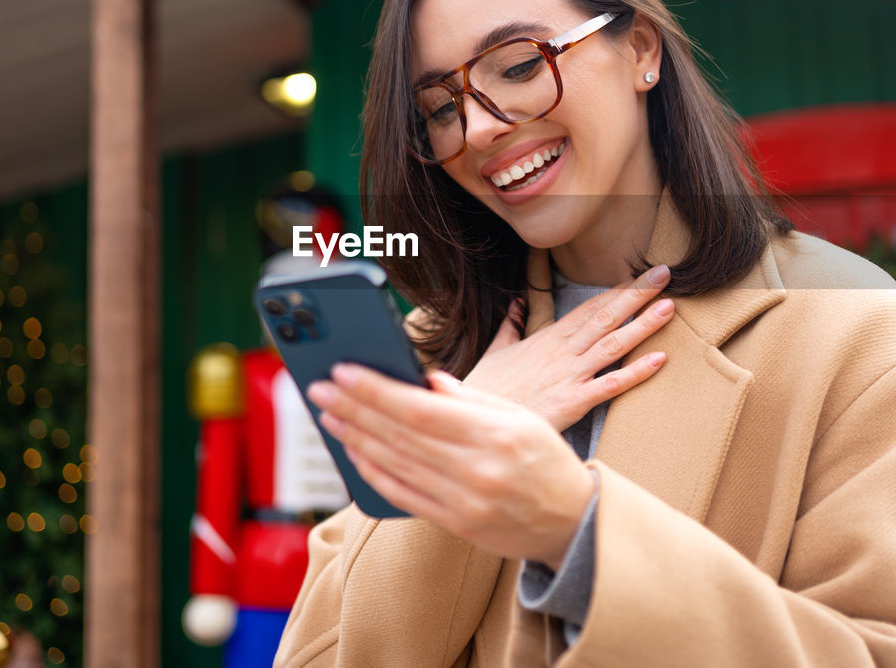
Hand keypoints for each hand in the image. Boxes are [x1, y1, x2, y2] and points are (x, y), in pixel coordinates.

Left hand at [308, 363, 593, 568]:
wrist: (574, 523)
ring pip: (395, 464)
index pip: (420, 408)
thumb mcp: (523, 418)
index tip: (344, 371)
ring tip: (329, 416)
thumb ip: (472, 399)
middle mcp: (476, 469)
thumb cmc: (547, 462)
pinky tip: (354, 453)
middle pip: (400, 433)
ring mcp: (464, 501)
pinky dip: (374, 474)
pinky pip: (404, 496)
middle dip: (354, 408)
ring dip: (356, 438)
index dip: (376, 389)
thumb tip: (424, 379)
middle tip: (320, 389)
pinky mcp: (456, 524)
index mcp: (496, 433)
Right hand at [462, 264, 673, 429]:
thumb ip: (511, 327)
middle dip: (636, 295)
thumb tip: (516, 305)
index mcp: (547, 339)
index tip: (638, 276)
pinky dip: (636, 372)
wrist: (475, 421)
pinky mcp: (573, 402)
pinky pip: (610, 384)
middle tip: (663, 275)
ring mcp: (569, 375)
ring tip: (669, 306)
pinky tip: (660, 359)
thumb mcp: (496, 352)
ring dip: (643, 325)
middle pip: (605, 317)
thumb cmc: (487, 390)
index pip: (587, 308)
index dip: (615, 291)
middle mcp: (562, 352)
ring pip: (613, 344)